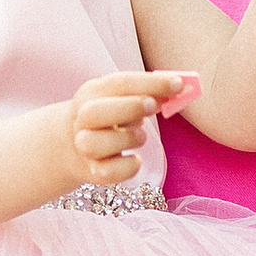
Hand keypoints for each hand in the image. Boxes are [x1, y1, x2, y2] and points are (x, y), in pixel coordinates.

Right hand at [58, 70, 192, 190]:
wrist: (75, 147)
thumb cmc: (111, 117)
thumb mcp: (123, 98)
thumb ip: (149, 92)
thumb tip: (181, 87)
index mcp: (92, 93)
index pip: (119, 83)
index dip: (150, 83)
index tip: (179, 84)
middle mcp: (82, 119)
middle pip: (95, 112)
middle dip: (130, 107)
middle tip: (155, 106)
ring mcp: (83, 146)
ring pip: (95, 144)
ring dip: (127, 138)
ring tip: (140, 136)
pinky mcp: (92, 171)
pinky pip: (107, 173)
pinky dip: (127, 167)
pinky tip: (136, 160)